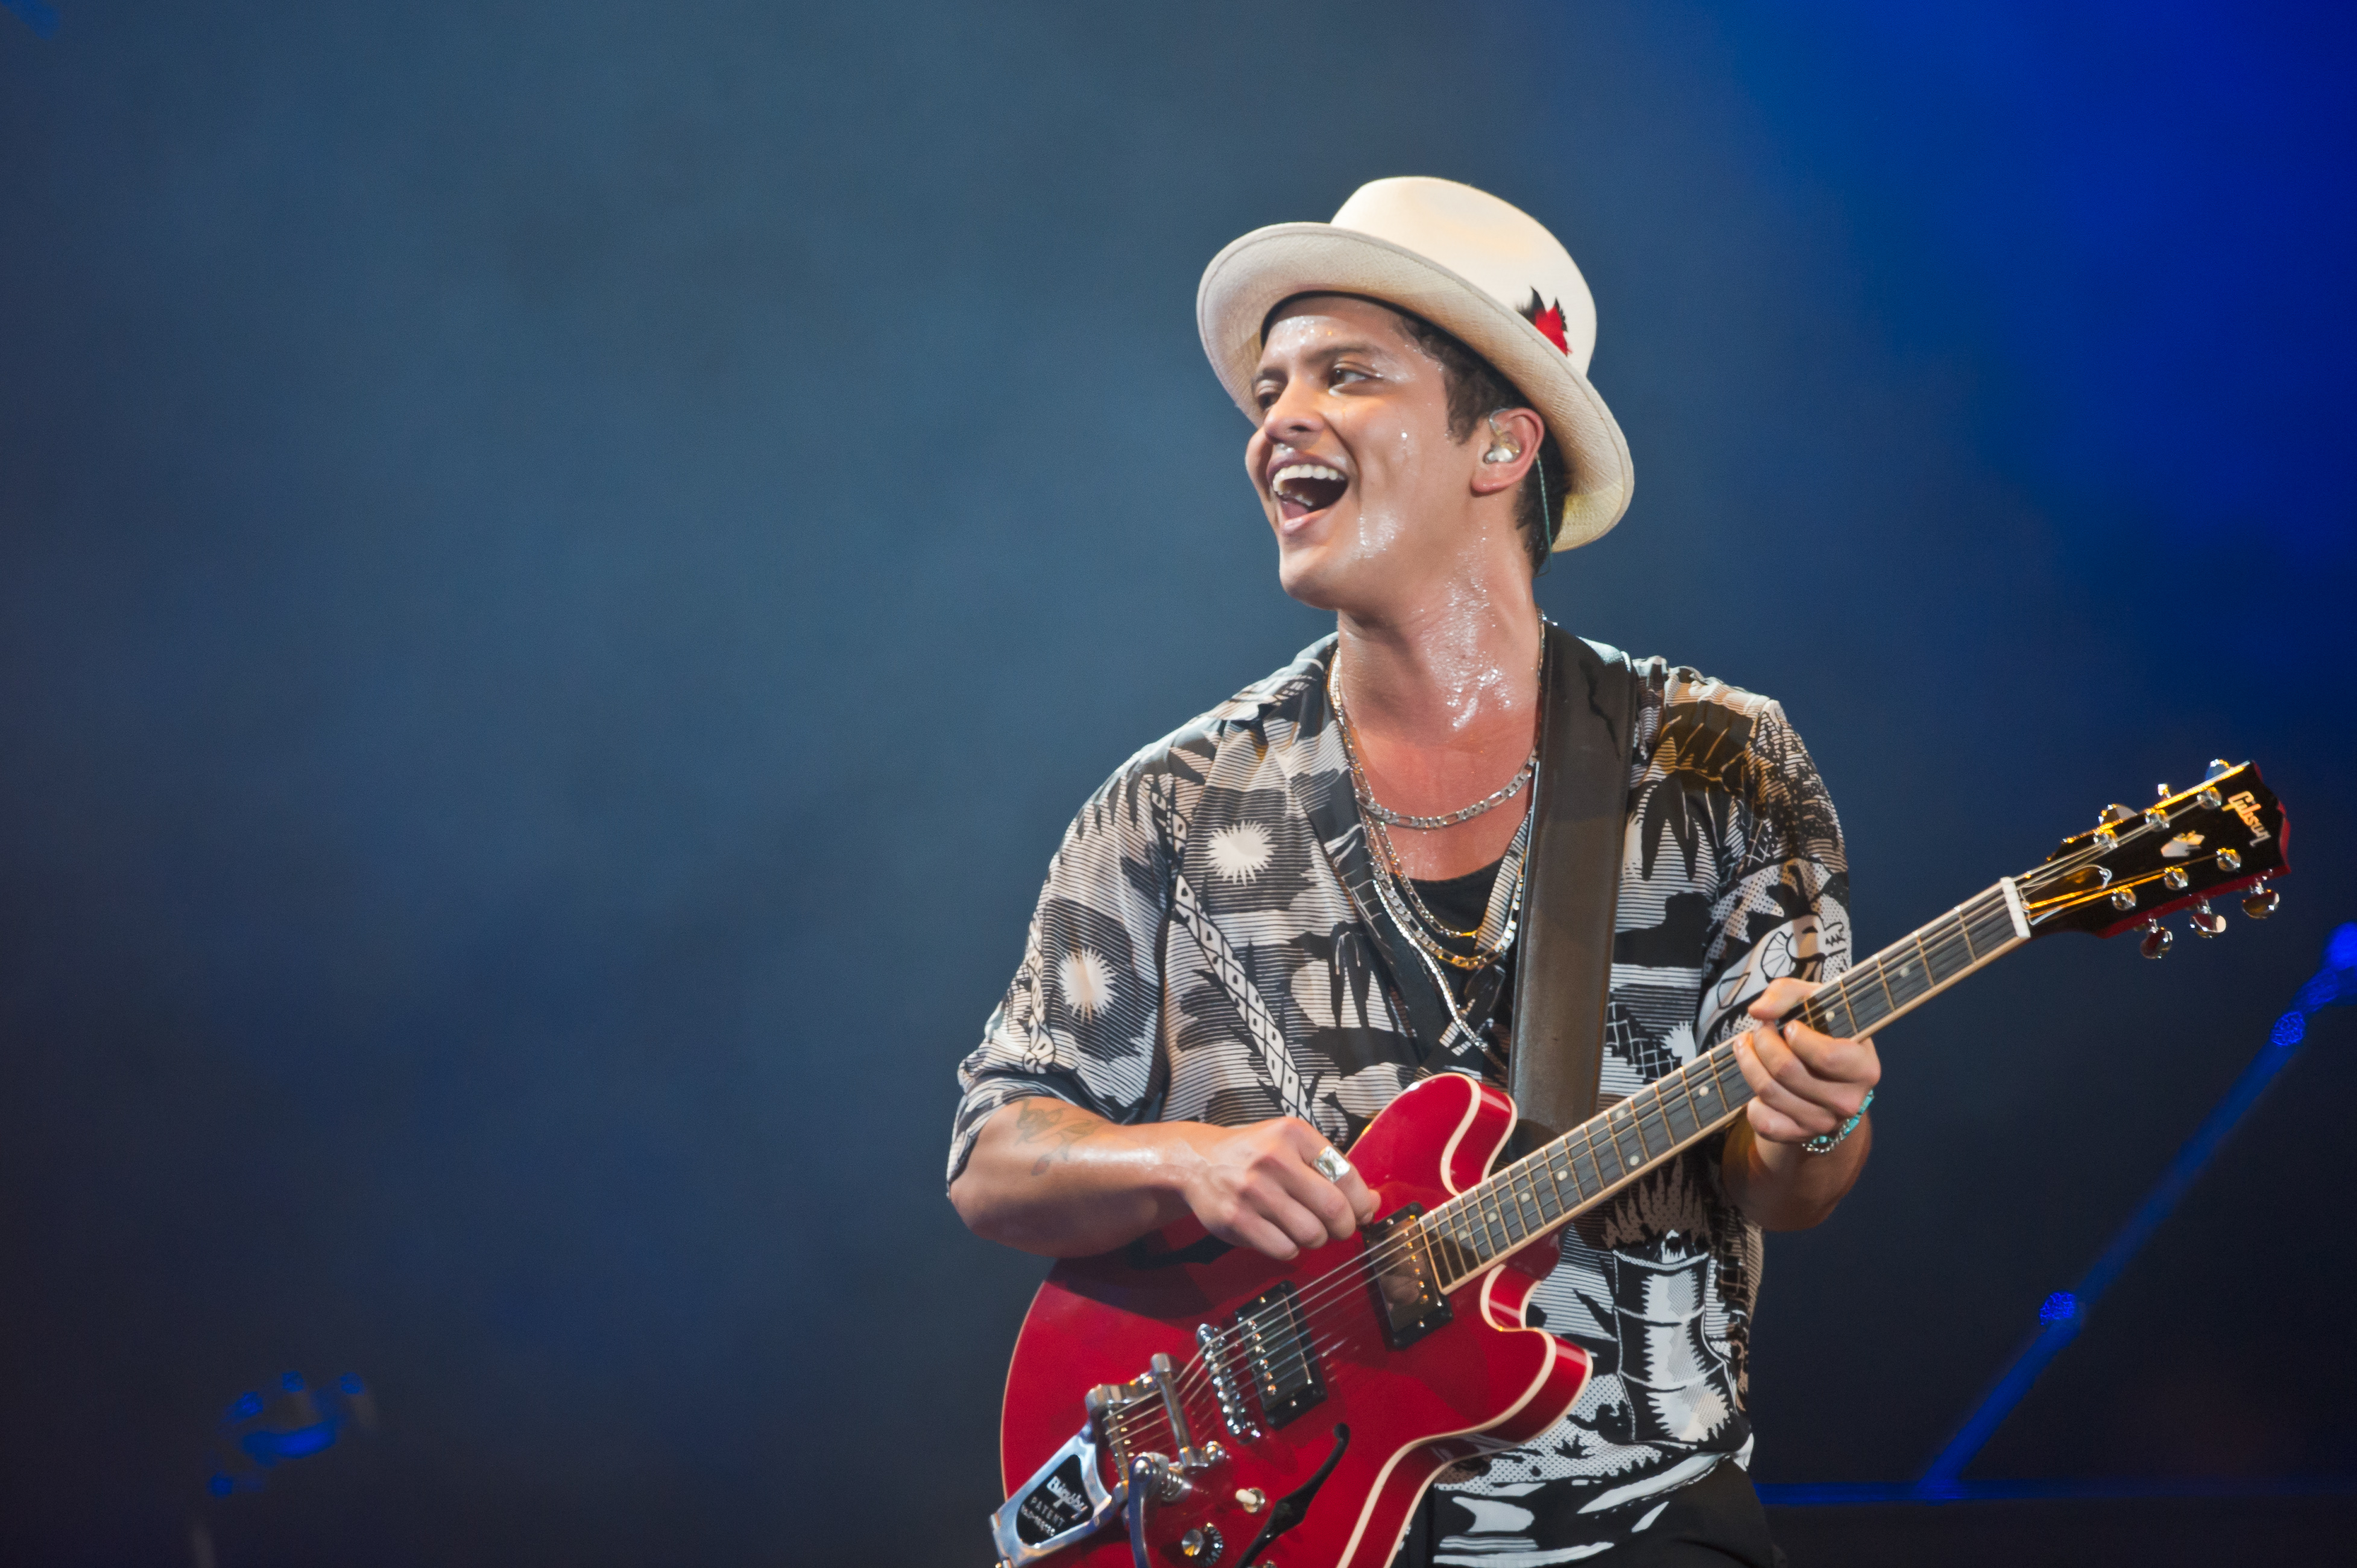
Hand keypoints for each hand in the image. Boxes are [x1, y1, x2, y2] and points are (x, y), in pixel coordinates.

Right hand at [1175, 1116, 1377, 1260]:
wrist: (1198, 1162)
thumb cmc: (1254, 1155)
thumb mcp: (1291, 1145)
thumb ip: (1332, 1169)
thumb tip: (1373, 1202)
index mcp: (1293, 1134)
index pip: (1346, 1176)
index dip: (1362, 1202)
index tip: (1362, 1211)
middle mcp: (1273, 1159)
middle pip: (1333, 1209)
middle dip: (1344, 1227)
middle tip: (1339, 1228)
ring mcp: (1253, 1190)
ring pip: (1311, 1233)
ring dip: (1316, 1239)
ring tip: (1305, 1228)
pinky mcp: (1236, 1219)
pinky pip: (1284, 1249)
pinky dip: (1291, 1248)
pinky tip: (1282, 1234)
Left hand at [1732, 977, 1879, 1145]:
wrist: (1822, 1072)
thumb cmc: (1821, 1029)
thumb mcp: (1812, 1000)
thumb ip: (1785, 993)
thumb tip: (1758, 1011)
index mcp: (1864, 1067)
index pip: (1826, 1056)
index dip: (1797, 1036)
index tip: (1789, 1026)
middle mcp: (1849, 1101)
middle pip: (1788, 1072)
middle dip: (1762, 1043)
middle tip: (1758, 1031)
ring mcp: (1825, 1123)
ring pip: (1770, 1093)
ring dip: (1749, 1064)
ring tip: (1746, 1046)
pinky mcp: (1800, 1136)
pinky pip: (1764, 1122)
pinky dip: (1752, 1101)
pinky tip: (1757, 1082)